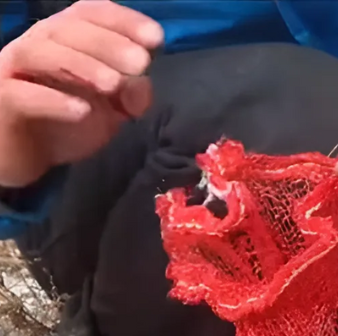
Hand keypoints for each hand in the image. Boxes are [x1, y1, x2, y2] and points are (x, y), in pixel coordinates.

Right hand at [0, 0, 162, 187]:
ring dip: (81, 64)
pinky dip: (53, 100)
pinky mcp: (2, 102)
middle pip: (67, 29)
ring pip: (40, 53)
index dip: (123, 21)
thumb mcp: (110, 109)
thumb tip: (141, 85)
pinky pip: (21, 95)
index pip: (91, 14)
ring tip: (113, 84)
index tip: (155, 38)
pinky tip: (82, 111)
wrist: (25, 154)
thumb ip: (131, 94)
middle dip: (108, 43)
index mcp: (66, 38)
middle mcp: (37, 45)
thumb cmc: (67, 121)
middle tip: (140, 63)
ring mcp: (14, 71)